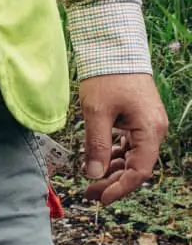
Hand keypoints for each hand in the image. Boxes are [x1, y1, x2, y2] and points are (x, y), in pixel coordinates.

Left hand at [78, 72, 167, 204]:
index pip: (139, 171)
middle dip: (113, 181)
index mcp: (150, 130)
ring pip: (132, 155)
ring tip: (91, 179)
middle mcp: (154, 130)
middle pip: (136, 166)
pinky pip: (129, 143)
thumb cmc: (106, 75)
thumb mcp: (96, 112)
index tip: (102, 199)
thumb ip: (96, 145)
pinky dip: (115, 153)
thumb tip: (94, 174)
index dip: (120, 188)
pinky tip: (99, 160)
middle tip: (89, 192)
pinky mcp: (138, 117)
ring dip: (113, 168)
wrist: (112, 45)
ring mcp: (147, 123)